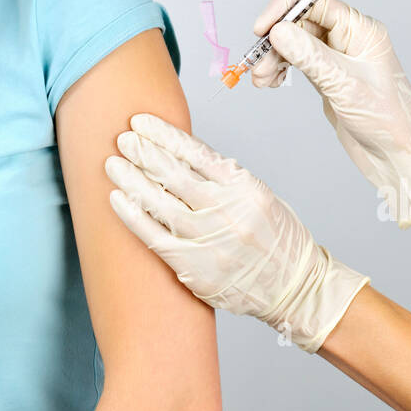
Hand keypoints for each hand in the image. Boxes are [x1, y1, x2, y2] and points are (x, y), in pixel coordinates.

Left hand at [104, 112, 369, 352]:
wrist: (297, 288)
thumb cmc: (276, 238)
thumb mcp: (259, 196)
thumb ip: (223, 178)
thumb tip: (178, 154)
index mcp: (245, 187)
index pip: (196, 153)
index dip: (164, 135)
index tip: (141, 122)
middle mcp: (228, 211)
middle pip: (174, 175)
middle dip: (144, 152)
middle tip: (122, 139)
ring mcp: (211, 242)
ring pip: (161, 204)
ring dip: (132, 180)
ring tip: (113, 164)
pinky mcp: (197, 269)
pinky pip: (157, 238)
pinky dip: (134, 217)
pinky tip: (117, 200)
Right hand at [250, 0, 410, 226]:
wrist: (397, 155)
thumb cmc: (387, 119)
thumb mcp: (344, 84)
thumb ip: (310, 55)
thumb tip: (279, 31)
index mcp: (361, 30)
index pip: (317, 3)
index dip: (285, 10)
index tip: (262, 28)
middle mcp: (349, 39)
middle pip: (301, 24)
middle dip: (275, 42)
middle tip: (258, 63)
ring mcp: (337, 57)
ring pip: (295, 44)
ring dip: (274, 58)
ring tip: (261, 79)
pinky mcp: (328, 76)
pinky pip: (297, 63)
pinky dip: (281, 70)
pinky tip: (272, 82)